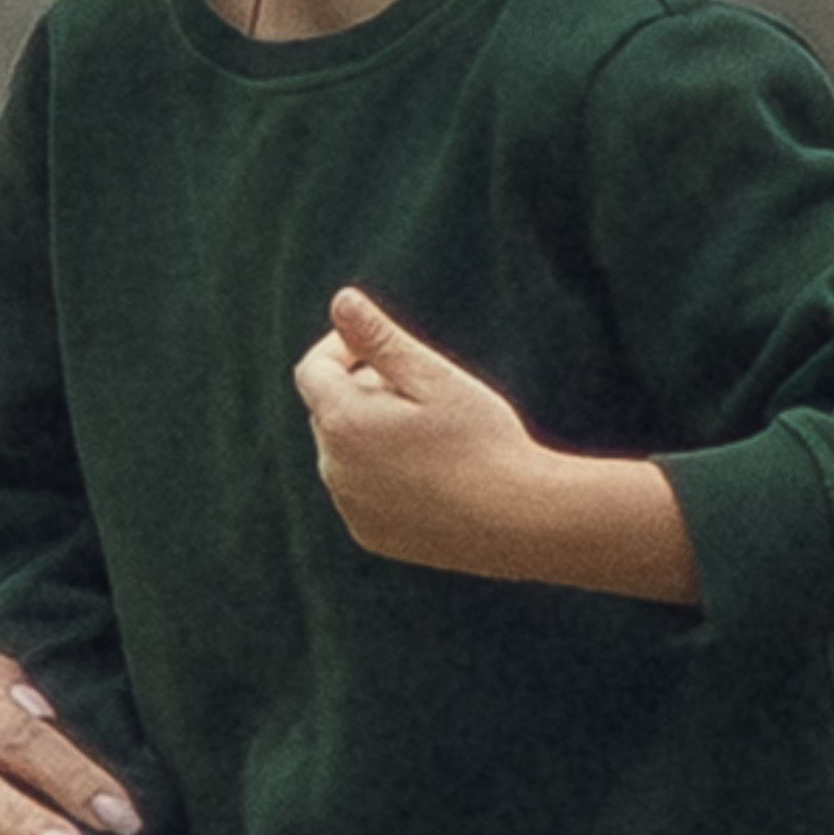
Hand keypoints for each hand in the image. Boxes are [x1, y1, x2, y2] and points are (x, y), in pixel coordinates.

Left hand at [294, 286, 551, 574]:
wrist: (520, 521)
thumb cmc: (481, 439)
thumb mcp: (433, 376)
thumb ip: (380, 338)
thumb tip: (340, 300)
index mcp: (342, 423)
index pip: (313, 370)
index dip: (342, 349)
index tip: (385, 349)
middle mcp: (334, 469)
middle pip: (331, 410)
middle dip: (365, 391)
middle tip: (427, 396)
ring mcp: (350, 507)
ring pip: (346, 452)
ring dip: (374, 433)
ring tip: (436, 437)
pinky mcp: (370, 534)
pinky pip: (362, 491)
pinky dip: (383, 476)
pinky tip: (435, 477)